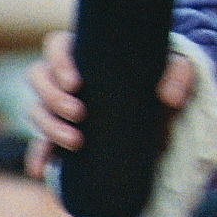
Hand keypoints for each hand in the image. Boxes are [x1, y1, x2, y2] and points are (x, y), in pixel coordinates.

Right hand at [24, 31, 197, 176]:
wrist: (163, 105)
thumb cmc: (164, 76)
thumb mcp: (177, 68)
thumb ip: (180, 73)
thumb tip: (169, 98)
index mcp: (86, 51)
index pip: (56, 45)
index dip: (59, 62)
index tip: (77, 83)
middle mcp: (65, 76)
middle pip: (38, 77)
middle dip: (53, 97)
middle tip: (80, 113)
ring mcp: (59, 104)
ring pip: (37, 110)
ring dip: (49, 127)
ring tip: (77, 142)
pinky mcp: (62, 131)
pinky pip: (40, 144)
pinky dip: (37, 156)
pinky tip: (40, 170)